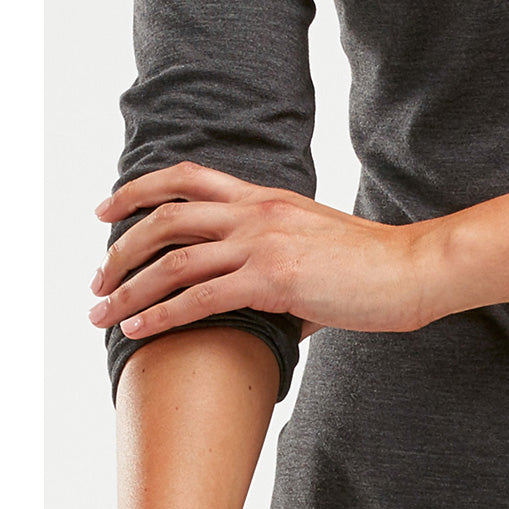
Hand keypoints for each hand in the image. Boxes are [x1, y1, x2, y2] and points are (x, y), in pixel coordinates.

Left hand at [88, 161, 436, 340]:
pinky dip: (161, 316)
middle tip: (98, 276)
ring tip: (101, 311)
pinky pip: (201, 298)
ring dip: (128, 287)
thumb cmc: (370, 265)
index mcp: (266, 198)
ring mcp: (264, 244)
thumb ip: (282, 272)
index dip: (139, 189)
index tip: (107, 210)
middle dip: (120, 247)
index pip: (188, 178)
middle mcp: (257, 213)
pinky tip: (138, 331)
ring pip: (174, 260)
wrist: (410, 269)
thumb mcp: (316, 248)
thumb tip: (273, 313)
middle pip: (167, 217)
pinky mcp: (275, 280)